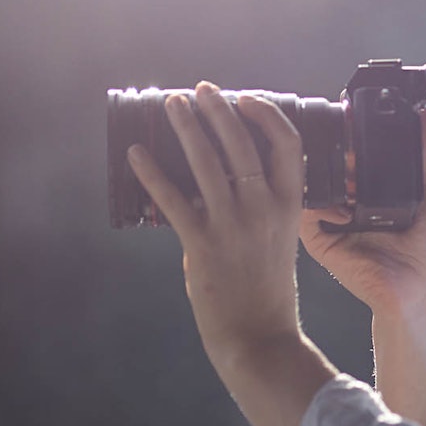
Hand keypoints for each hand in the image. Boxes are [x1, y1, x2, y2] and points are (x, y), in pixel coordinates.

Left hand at [127, 81, 335, 425]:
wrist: (258, 336)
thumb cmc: (266, 287)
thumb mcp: (278, 237)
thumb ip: (258, 205)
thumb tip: (218, 176)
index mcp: (289, 204)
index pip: (287, 144)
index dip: (267, 115)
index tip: (246, 98)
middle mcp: (264, 208)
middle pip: (242, 142)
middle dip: (218, 109)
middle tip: (202, 89)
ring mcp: (233, 225)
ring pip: (207, 161)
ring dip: (186, 127)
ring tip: (172, 104)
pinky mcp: (202, 244)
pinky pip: (173, 199)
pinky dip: (152, 172)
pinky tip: (137, 153)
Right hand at [298, 96, 425, 425]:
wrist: (419, 291)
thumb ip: (423, 146)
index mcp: (370, 189)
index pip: (350, 153)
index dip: (347, 131)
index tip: (346, 107)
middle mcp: (346, 202)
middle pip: (328, 164)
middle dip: (331, 144)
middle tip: (337, 126)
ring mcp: (329, 220)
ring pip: (311, 182)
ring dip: (318, 165)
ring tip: (336, 155)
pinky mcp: (318, 239)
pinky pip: (304, 210)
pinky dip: (311, 196)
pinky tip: (333, 193)